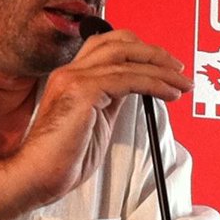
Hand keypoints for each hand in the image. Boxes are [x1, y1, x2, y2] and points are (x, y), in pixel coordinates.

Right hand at [8, 28, 190, 205]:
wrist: (38, 177)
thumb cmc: (63, 159)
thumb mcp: (97, 121)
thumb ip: (112, 99)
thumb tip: (137, 87)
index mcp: (72, 76)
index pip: (108, 45)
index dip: (138, 50)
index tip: (163, 64)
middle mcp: (71, 71)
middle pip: (119, 42)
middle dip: (154, 53)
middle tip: (178, 68)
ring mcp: (75, 78)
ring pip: (127, 58)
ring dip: (161, 69)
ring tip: (181, 83)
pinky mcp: (83, 92)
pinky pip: (128, 78)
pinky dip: (154, 83)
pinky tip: (169, 93)